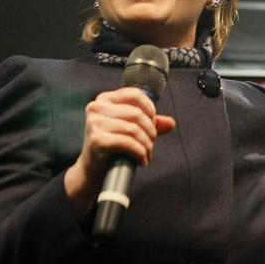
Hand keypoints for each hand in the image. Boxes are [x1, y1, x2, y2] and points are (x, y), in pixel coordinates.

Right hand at [64, 88, 175, 213]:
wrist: (93, 169)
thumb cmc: (113, 146)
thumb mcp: (131, 130)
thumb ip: (150, 124)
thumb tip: (171, 123)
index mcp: (105, 99)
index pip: (135, 95)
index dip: (150, 110)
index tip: (153, 125)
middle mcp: (97, 107)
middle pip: (137, 114)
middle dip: (150, 132)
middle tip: (150, 145)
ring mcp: (94, 123)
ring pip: (134, 129)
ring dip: (146, 145)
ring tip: (146, 154)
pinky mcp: (96, 139)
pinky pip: (128, 142)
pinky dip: (140, 153)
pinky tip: (141, 160)